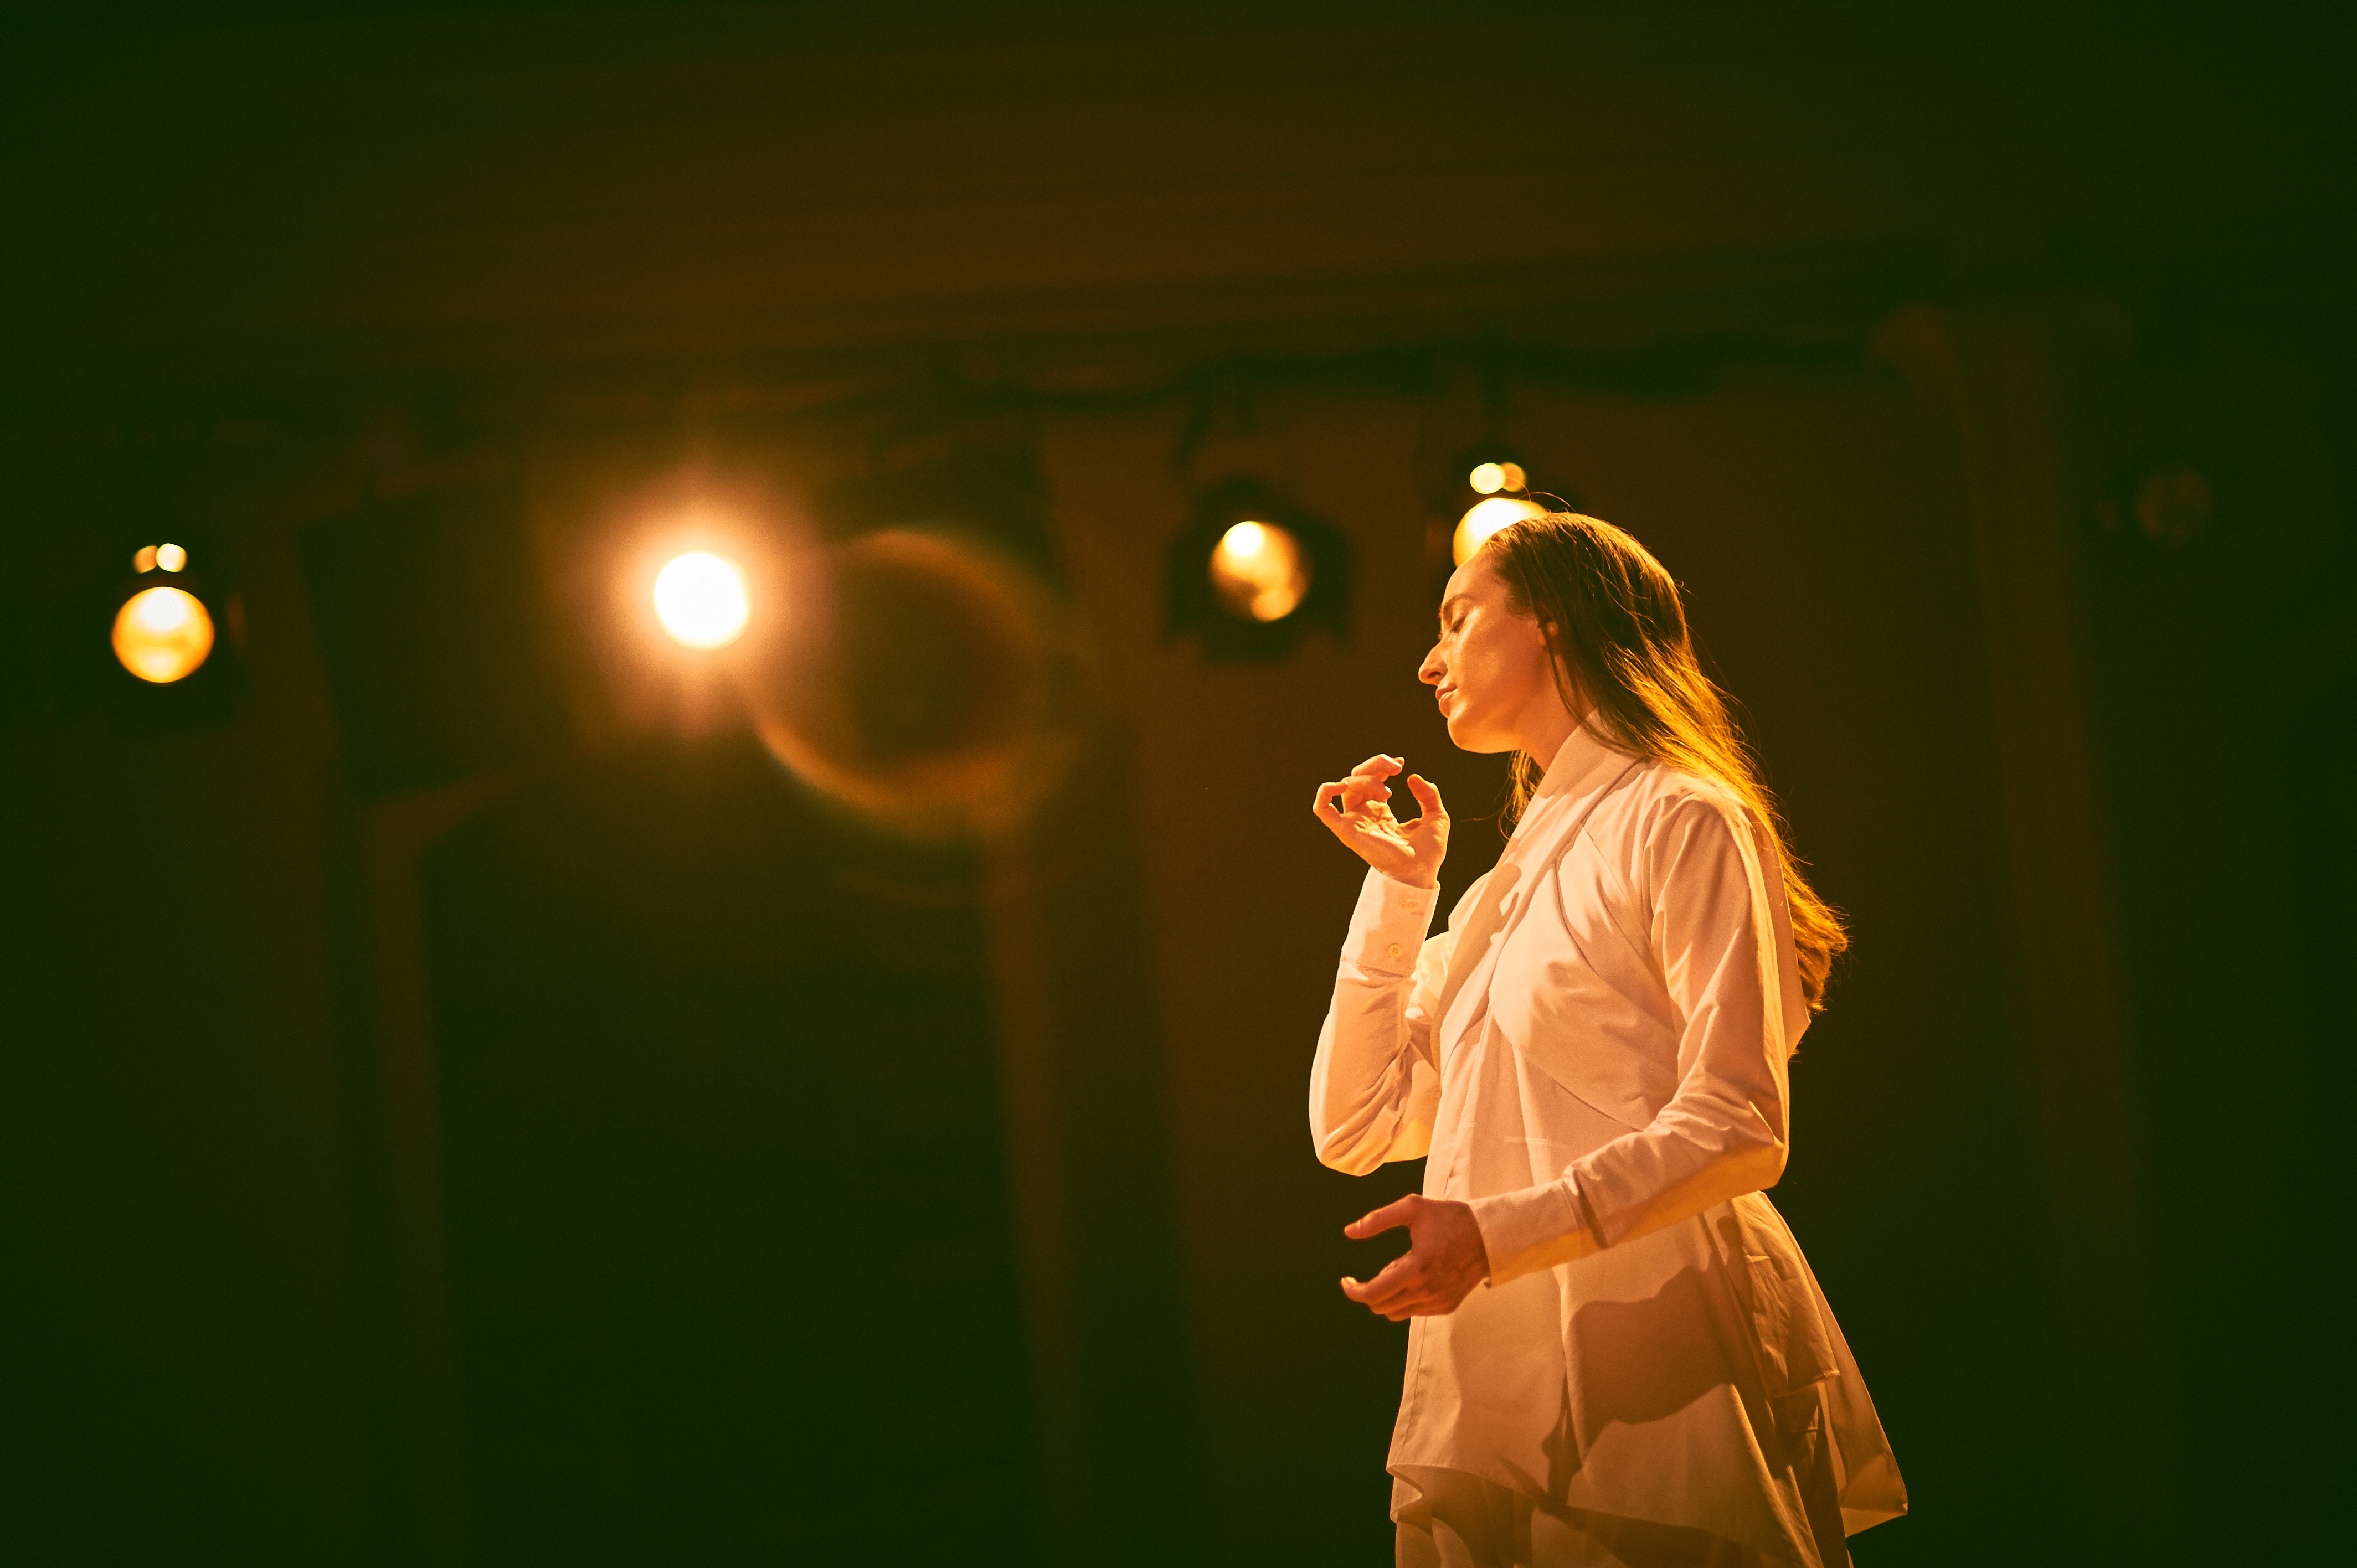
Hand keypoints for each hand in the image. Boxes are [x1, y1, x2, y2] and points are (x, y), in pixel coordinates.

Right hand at [1311, 755, 1448, 889]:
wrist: (1420, 872)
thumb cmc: (1428, 852)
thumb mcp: (1437, 816)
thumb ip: (1429, 794)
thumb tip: (1413, 777)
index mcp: (1380, 812)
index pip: (1371, 779)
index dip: (1382, 765)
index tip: (1400, 763)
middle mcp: (1365, 815)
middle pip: (1357, 777)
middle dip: (1375, 764)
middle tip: (1396, 767)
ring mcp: (1355, 822)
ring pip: (1347, 786)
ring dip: (1366, 778)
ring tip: (1388, 791)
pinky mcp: (1347, 831)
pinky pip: (1323, 809)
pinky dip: (1325, 792)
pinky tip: (1341, 785)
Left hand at [1338, 1194, 1488, 1319]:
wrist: (1488, 1236)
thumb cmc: (1449, 1218)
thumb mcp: (1411, 1209)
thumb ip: (1376, 1220)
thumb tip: (1349, 1231)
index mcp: (1414, 1269)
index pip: (1372, 1294)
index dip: (1353, 1290)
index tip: (1346, 1281)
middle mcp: (1425, 1291)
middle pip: (1381, 1307)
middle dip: (1370, 1291)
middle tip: (1382, 1269)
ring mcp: (1437, 1302)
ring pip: (1396, 1313)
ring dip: (1389, 1296)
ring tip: (1401, 1270)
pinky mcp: (1447, 1306)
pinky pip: (1415, 1312)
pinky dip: (1407, 1299)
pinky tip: (1417, 1277)